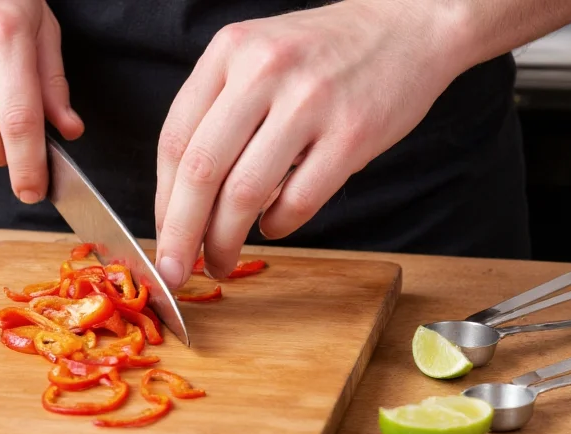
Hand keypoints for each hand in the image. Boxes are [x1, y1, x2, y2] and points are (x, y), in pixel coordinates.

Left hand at [153, 0, 459, 287]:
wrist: (408, 25)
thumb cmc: (323, 54)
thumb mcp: (257, 59)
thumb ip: (217, 115)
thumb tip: (182, 202)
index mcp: (229, 52)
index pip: (176, 140)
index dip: (163, 201)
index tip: (162, 238)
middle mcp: (264, 70)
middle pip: (202, 171)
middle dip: (181, 234)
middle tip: (176, 271)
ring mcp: (310, 101)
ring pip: (245, 193)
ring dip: (225, 242)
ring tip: (222, 262)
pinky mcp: (353, 133)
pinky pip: (299, 200)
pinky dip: (278, 226)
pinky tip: (272, 227)